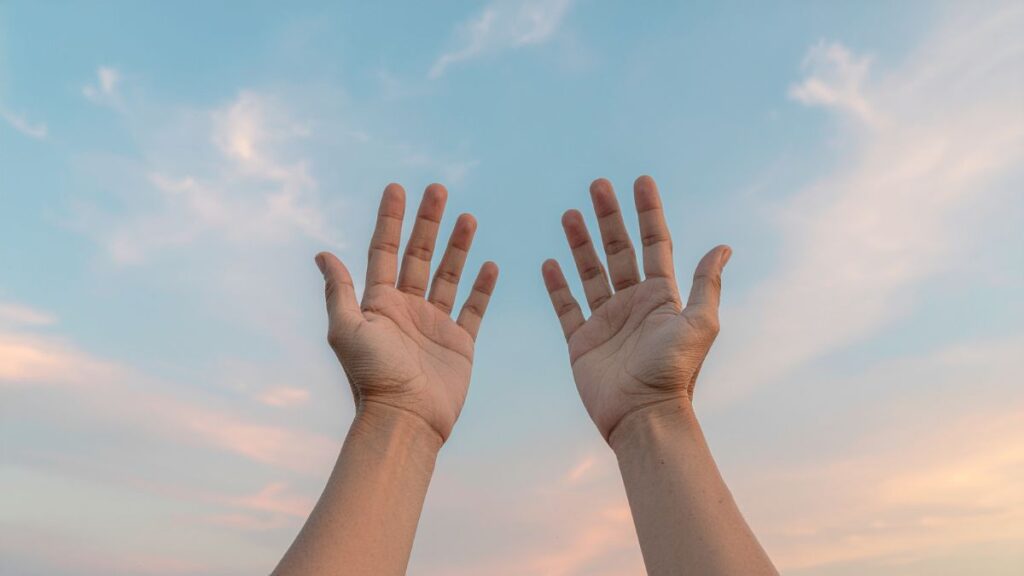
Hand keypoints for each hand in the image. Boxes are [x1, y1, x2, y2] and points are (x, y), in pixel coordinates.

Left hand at [316, 183, 497, 443]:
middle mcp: (407, 309)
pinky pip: (474, 308)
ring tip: (468, 217)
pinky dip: (483, 287)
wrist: (406, 418)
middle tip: (438, 189)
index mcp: (379, 303)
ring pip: (448, 275)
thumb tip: (322, 253)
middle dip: (428, 222)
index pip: (385, 251)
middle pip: (419, 255)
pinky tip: (490, 264)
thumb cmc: (372, 377)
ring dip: (457, 246)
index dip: (390, 220)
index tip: (396, 188)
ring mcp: (435, 324)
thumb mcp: (347, 330)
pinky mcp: (459, 343)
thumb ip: (339, 290)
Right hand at [542, 176, 729, 442]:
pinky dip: (557, 285)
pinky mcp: (581, 340)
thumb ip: (705, 284)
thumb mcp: (699, 324)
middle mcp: (633, 304)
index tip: (641, 182)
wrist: (642, 415)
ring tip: (570, 214)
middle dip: (608, 218)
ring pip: (589, 272)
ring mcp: (605, 321)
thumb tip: (723, 247)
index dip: (648, 212)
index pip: (654, 244)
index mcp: (661, 297)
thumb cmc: (674, 372)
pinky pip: (566, 306)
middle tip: (598, 185)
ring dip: (580, 243)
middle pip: (618, 250)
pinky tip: (549, 262)